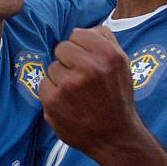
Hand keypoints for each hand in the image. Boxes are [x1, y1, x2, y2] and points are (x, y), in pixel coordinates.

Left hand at [39, 27, 138, 162]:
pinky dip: (52, 94)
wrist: (115, 136)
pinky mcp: (53, 101)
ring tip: (77, 94)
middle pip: (61, 48)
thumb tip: (80, 30)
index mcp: (108, 54)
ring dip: (61, 78)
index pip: (77, 34)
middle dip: (69, 61)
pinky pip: (43, 85)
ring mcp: (68, 85)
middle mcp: (89, 67)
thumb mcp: (123, 64)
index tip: (88, 61)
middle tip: (82, 80)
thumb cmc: (117, 98)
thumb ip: (104, 39)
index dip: (81, 47)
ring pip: (52, 67)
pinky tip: (67, 104)